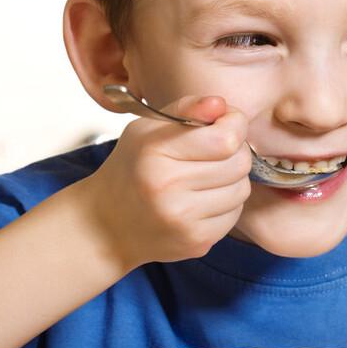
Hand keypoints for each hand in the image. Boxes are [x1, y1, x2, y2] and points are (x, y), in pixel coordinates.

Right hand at [83, 95, 251, 269]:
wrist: (104, 225)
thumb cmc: (131, 168)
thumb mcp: (147, 129)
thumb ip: (187, 108)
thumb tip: (221, 105)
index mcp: (156, 152)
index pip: (225, 138)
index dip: (235, 124)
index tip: (227, 123)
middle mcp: (168, 188)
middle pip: (239, 163)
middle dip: (236, 151)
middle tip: (217, 150)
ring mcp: (183, 220)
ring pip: (242, 189)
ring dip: (232, 179)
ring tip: (207, 176)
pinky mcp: (196, 242)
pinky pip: (235, 215)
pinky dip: (226, 204)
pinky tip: (202, 199)